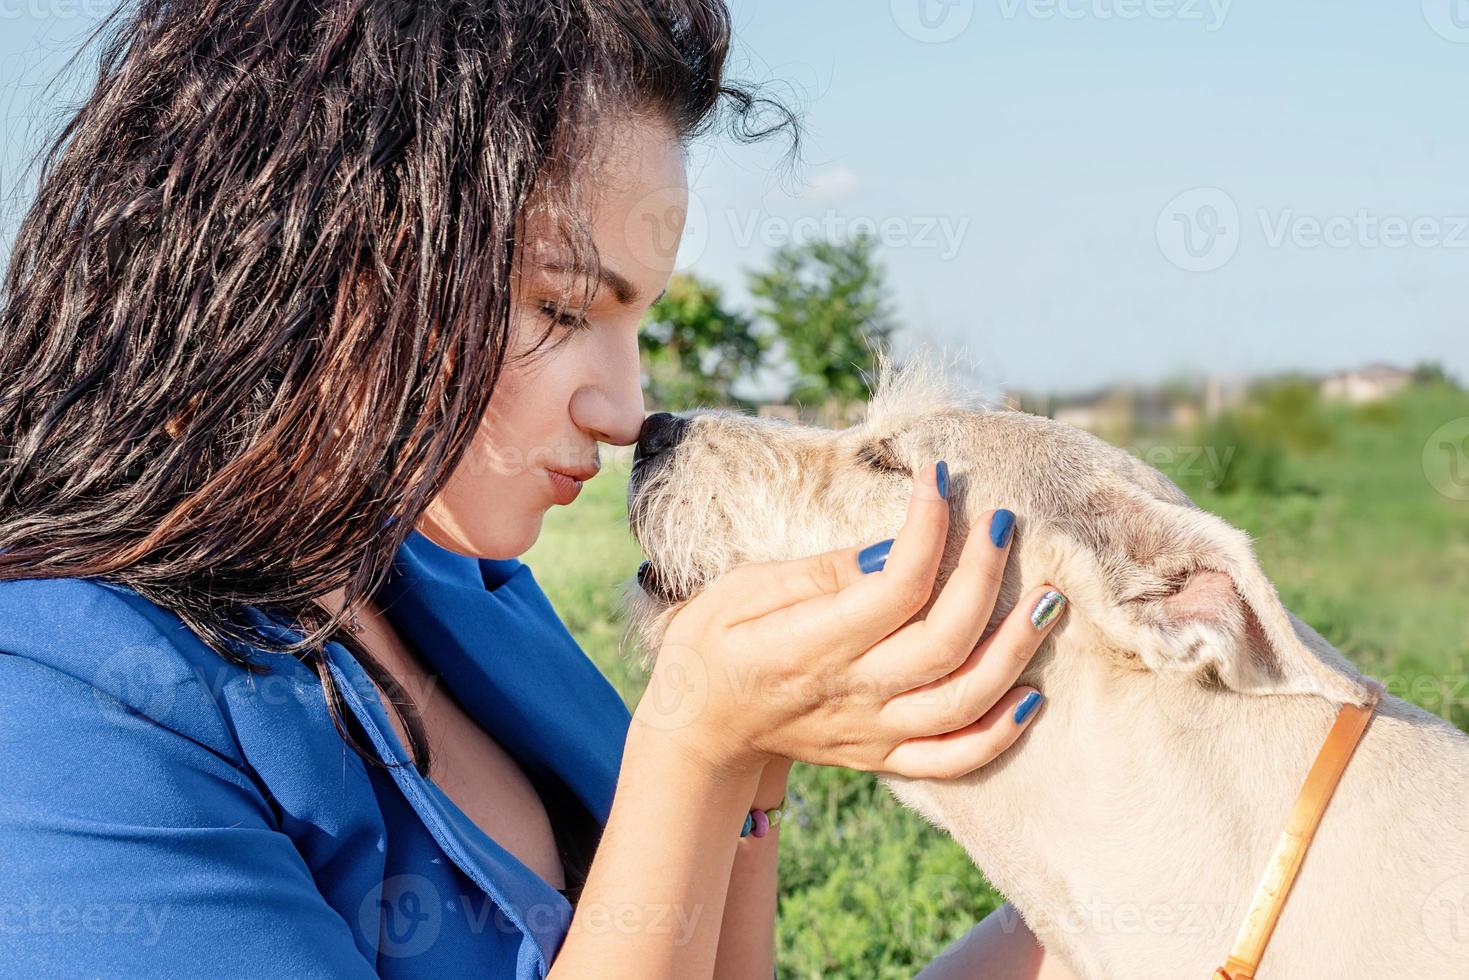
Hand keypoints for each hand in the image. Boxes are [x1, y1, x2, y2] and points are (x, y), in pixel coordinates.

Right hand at [632, 461, 1065, 779]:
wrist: (697, 731)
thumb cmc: (713, 645)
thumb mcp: (739, 590)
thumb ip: (816, 572)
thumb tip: (892, 548)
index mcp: (812, 644)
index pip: (896, 585)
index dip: (929, 525)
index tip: (938, 476)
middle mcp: (852, 692)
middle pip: (946, 639)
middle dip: (987, 574)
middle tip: (1004, 521)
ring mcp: (873, 731)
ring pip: (965, 699)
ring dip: (1017, 649)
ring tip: (1048, 598)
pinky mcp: (883, 757)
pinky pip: (954, 759)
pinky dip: (1000, 734)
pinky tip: (1030, 694)